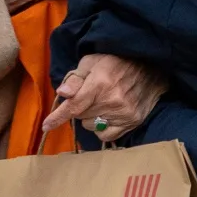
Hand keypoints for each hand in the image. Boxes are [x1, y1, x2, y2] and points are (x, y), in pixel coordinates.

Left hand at [41, 54, 167, 142]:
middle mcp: (112, 101)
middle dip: (79, 108)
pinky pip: (107, 135)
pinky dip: (101, 128)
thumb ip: (76, 78)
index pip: (73, 106)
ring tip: (100, 105)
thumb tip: (62, 93)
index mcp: (99, 83)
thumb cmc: (116, 61)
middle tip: (89, 97)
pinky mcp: (132, 121)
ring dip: (90, 118)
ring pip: (92, 127)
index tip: (46, 126)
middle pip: (81, 117)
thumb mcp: (92, 62)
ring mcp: (123, 113)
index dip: (57, 117)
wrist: (150, 67)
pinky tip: (106, 117)